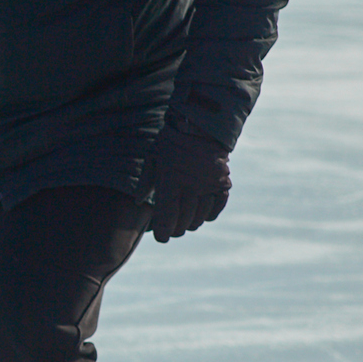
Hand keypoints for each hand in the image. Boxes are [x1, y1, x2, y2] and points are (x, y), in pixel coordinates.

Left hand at [151, 123, 230, 242]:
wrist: (202, 123)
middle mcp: (191, 186)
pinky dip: (208, 214)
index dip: (162, 232)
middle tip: (171, 230)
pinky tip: (201, 214)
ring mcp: (209, 185)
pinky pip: (217, 207)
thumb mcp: (153, 156)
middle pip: (183, 221)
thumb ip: (146, 181)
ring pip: (199, 218)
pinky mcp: (223, 183)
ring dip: (191, 223)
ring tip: (184, 223)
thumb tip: (139, 202)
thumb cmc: (172, 140)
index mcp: (171, 180)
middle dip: (175, 230)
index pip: (166, 217)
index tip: (160, 237)